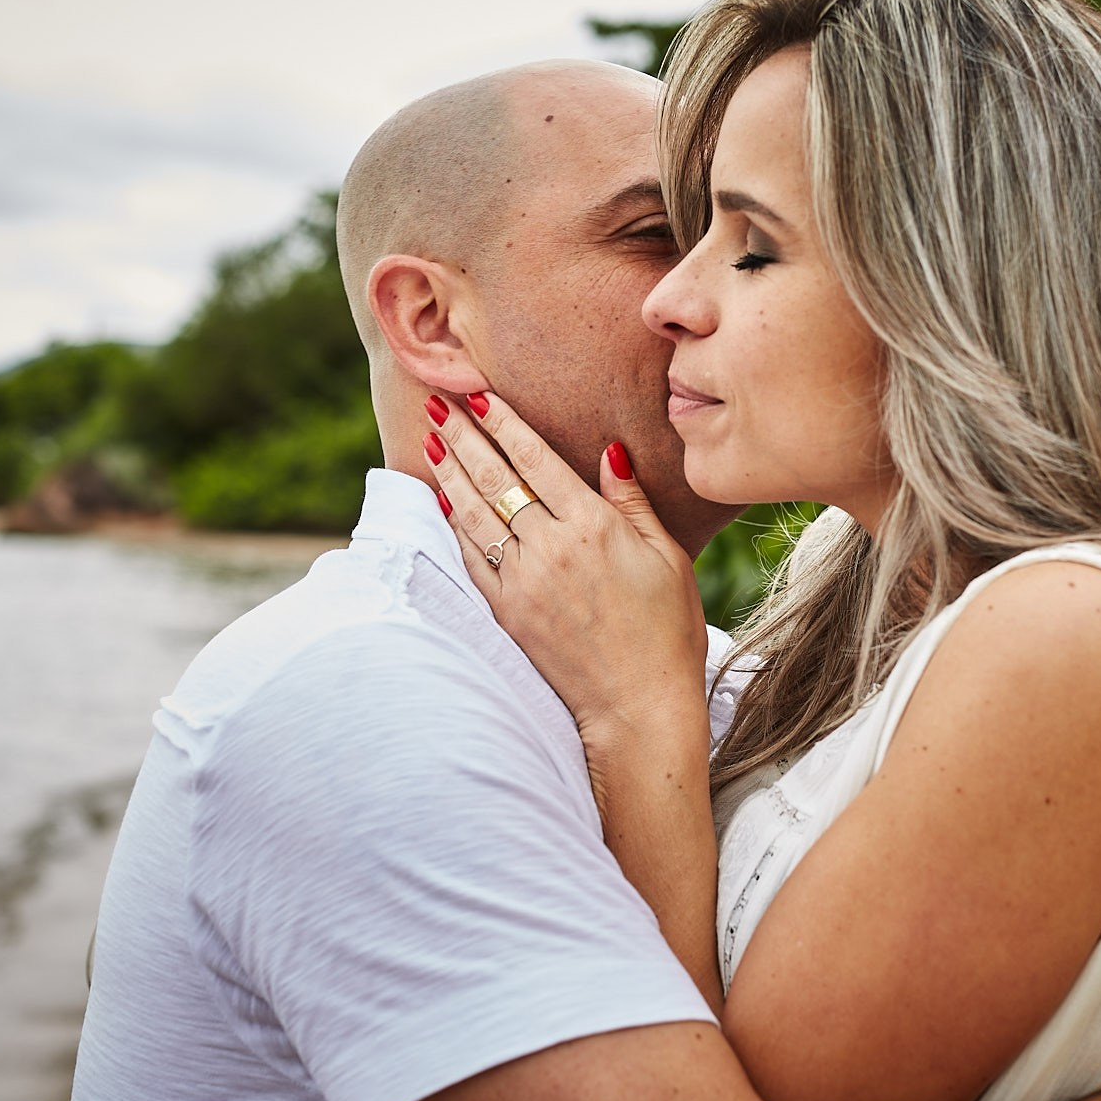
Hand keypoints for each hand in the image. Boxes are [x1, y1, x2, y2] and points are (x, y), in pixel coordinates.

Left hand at [423, 390, 709, 753]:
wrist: (639, 706)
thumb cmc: (667, 631)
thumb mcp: (667, 556)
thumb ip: (632, 502)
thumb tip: (609, 452)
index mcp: (593, 527)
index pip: (537, 459)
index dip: (505, 423)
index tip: (480, 395)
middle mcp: (551, 548)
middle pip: (497, 478)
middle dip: (466, 437)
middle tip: (440, 404)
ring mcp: (523, 582)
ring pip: (476, 513)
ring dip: (450, 472)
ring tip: (432, 440)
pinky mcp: (507, 613)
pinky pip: (472, 557)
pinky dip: (454, 525)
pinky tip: (443, 500)